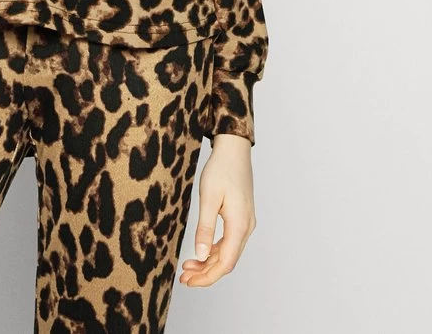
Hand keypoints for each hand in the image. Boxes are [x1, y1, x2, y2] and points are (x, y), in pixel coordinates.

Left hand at [179, 133, 255, 287]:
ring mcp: (245, 223)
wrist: (234, 150)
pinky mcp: (241, 217)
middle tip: (184, 278)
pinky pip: (229, 241)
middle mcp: (246, 228)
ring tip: (188, 266)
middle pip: (227, 261)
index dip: (207, 277)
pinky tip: (201, 251)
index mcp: (239, 225)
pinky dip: (214, 250)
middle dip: (206, 273)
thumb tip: (200, 255)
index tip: (189, 281)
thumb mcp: (208, 198)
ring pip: (228, 253)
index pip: (225, 263)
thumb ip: (204, 228)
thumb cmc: (221, 169)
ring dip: (209, 262)